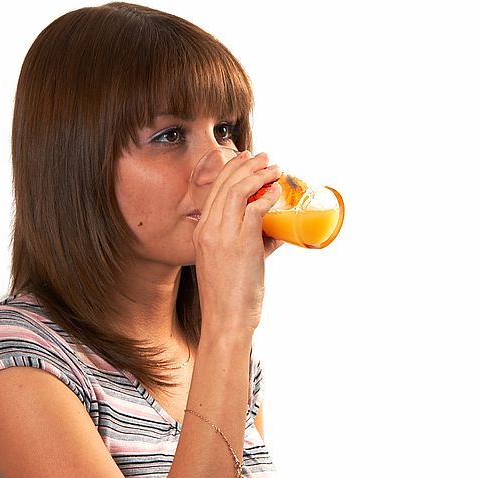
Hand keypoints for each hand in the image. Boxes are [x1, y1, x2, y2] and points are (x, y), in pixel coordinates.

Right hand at [193, 151, 281, 332]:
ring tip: (274, 168)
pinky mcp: (241, 244)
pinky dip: (267, 196)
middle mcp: (208, 229)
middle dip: (247, 164)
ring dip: (258, 175)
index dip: (231, 169)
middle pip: (226, 183)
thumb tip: (276, 233)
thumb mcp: (230, 264)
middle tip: (265, 157)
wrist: (225, 320)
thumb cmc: (229, 297)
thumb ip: (252, 243)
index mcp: (202, 232)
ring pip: (238, 190)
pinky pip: (254, 209)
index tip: (246, 159)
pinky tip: (276, 191)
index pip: (214, 189)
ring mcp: (223, 236)